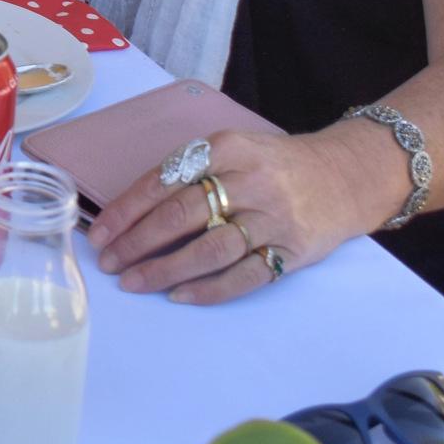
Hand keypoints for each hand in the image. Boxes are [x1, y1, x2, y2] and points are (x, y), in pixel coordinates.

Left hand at [86, 128, 378, 304]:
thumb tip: (131, 213)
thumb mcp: (232, 150)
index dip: (127, 211)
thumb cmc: (272, 166)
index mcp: (226, 148)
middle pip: (182, 215)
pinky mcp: (293, 250)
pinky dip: (209, 289)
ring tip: (133, 282)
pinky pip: (245, 276)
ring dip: (166, 269)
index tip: (99, 234)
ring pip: (210, 249)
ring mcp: (273, 218)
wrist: (344, 176)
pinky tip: (180, 295)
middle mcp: (249, 181)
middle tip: (109, 263)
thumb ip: (189, 173)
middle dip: (137, 242)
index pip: (164, 181)